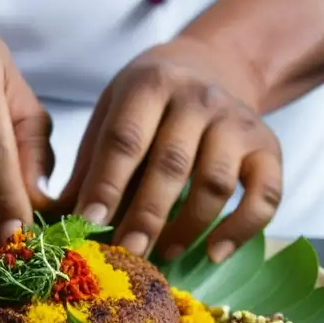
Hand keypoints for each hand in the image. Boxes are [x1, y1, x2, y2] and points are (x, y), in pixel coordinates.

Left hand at [60, 37, 281, 262]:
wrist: (212, 68)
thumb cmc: (147, 109)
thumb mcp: (110, 117)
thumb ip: (88, 168)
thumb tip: (54, 223)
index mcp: (149, 86)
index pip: (125, 139)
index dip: (107, 184)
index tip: (89, 223)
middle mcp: (197, 99)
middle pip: (172, 163)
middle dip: (146, 214)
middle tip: (127, 253)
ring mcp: (236, 122)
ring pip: (216, 182)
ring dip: (188, 226)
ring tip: (162, 254)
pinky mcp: (269, 147)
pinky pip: (265, 195)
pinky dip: (241, 229)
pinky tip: (214, 254)